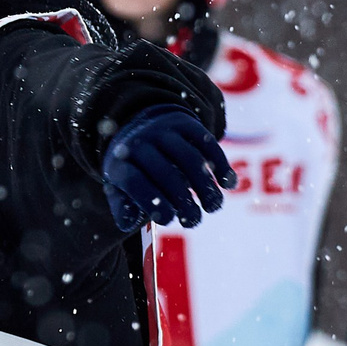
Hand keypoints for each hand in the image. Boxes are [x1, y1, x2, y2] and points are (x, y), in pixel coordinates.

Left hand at [101, 106, 234, 231]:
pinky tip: (228, 183)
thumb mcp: (118, 186)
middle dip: (184, 201)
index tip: (169, 221)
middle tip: (194, 221)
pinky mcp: (186, 123)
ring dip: (206, 186)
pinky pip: (207, 143)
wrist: (140, 124)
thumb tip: (127, 223)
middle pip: (166, 173)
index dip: (153, 203)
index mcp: (120, 161)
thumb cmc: (133, 168)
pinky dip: (221, 164)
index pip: (135, 182)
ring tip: (213, 206)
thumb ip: (121, 206)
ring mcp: (164, 129)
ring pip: (190, 159)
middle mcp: (141, 142)